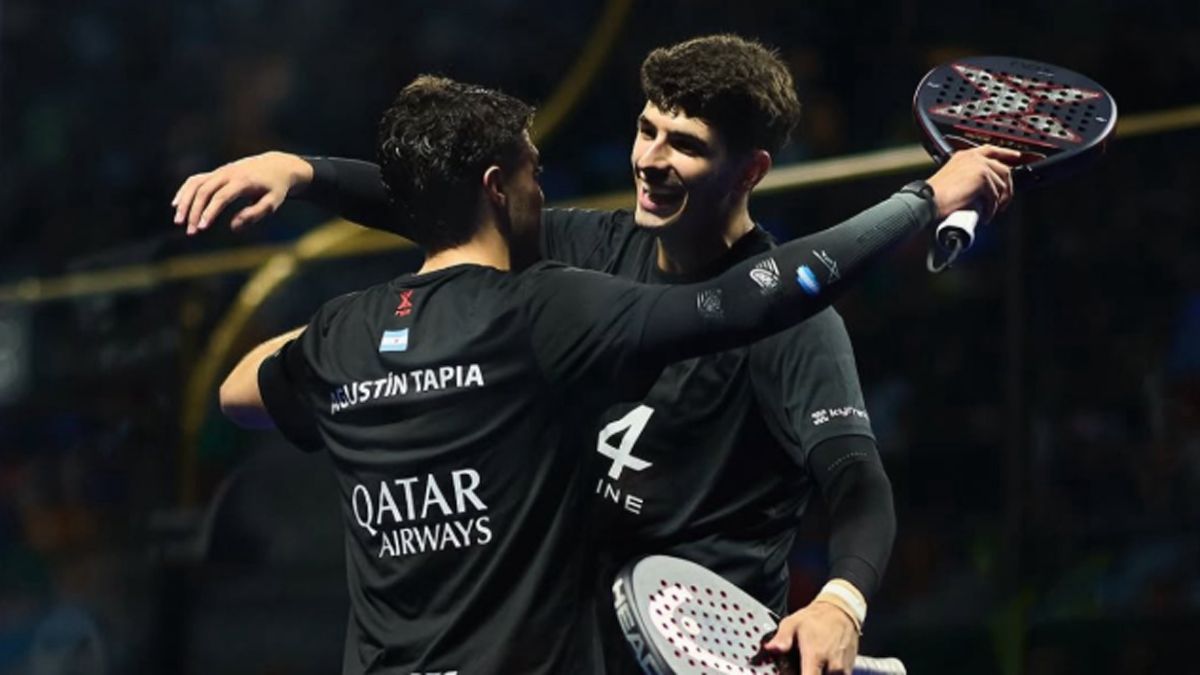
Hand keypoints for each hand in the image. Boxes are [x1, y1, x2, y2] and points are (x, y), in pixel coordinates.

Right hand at [172, 151, 313, 234]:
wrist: (277, 166)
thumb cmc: (275, 188)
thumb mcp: (273, 203)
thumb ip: (255, 214)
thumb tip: (233, 226)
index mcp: (243, 181)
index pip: (221, 197)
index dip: (209, 212)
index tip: (201, 228)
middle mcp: (228, 174)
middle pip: (204, 191)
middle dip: (194, 211)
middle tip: (190, 231)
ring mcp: (220, 172)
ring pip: (196, 184)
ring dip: (185, 202)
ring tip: (178, 221)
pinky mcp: (216, 173)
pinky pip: (196, 180)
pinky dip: (184, 191)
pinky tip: (176, 205)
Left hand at [762, 601, 859, 674]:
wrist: (841, 612)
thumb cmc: (816, 618)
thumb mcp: (793, 622)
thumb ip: (782, 638)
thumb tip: (769, 649)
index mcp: (816, 656)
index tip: (790, 671)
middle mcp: (832, 667)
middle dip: (802, 674)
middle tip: (797, 666)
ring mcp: (842, 671)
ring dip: (814, 674)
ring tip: (808, 664)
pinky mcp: (848, 672)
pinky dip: (824, 674)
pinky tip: (819, 666)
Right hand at [925, 144, 1021, 220]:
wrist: (928, 201)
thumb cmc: (935, 196)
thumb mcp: (954, 180)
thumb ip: (970, 178)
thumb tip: (986, 190)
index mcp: (965, 156)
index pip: (991, 150)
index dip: (1006, 153)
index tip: (1015, 157)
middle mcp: (973, 157)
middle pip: (1003, 169)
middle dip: (1007, 188)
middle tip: (1003, 202)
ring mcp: (979, 165)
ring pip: (1001, 184)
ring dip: (997, 202)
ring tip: (989, 212)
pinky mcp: (982, 177)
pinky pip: (995, 196)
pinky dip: (991, 209)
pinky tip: (984, 215)